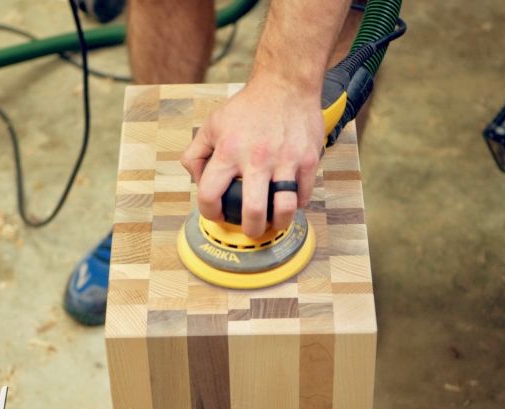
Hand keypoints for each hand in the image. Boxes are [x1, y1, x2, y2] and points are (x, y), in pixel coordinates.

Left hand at [180, 76, 322, 238]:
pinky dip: (297, 204)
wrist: (285, 84)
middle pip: (253, 211)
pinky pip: (304, 194)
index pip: (210, 194)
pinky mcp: (308, 159)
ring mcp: (285, 159)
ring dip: (278, 223)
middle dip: (250, 229)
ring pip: (285, 208)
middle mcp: (256, 158)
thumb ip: (196, 153)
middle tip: (250, 229)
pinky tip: (289, 199)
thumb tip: (197, 181)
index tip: (217, 214)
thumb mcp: (212, 124)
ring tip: (274, 221)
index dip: (210, 212)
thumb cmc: (249, 106)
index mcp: (228, 151)